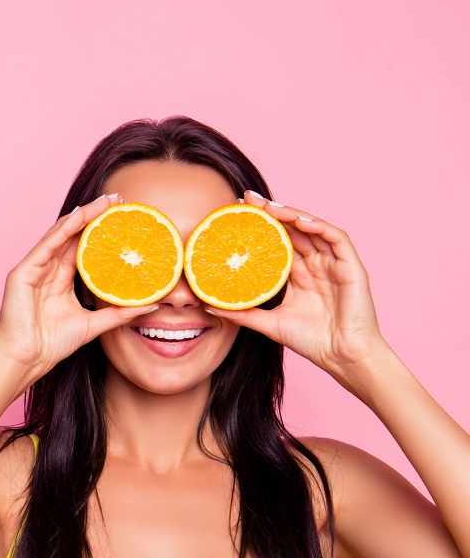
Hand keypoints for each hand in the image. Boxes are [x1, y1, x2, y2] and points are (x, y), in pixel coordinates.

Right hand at [0, 193, 159, 390]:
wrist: (26, 359)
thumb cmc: (52, 344)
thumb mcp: (94, 325)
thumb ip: (120, 313)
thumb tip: (152, 305)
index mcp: (60, 279)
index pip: (84, 248)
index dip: (102, 231)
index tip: (124, 218)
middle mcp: (47, 269)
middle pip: (74, 236)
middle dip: (95, 216)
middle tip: (118, 200)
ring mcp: (34, 268)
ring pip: (61, 234)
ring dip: (83, 216)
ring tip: (104, 202)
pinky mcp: (23, 272)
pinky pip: (46, 245)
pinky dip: (63, 229)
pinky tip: (79, 216)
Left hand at [208, 192, 390, 386]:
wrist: (342, 357)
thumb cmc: (311, 341)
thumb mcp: (268, 323)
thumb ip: (241, 313)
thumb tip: (207, 305)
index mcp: (299, 274)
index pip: (277, 242)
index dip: (259, 226)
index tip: (234, 214)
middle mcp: (316, 264)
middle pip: (292, 230)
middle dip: (271, 212)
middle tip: (246, 200)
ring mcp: (333, 263)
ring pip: (312, 228)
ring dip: (291, 214)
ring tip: (268, 206)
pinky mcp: (350, 266)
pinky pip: (336, 238)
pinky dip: (318, 226)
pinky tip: (299, 221)